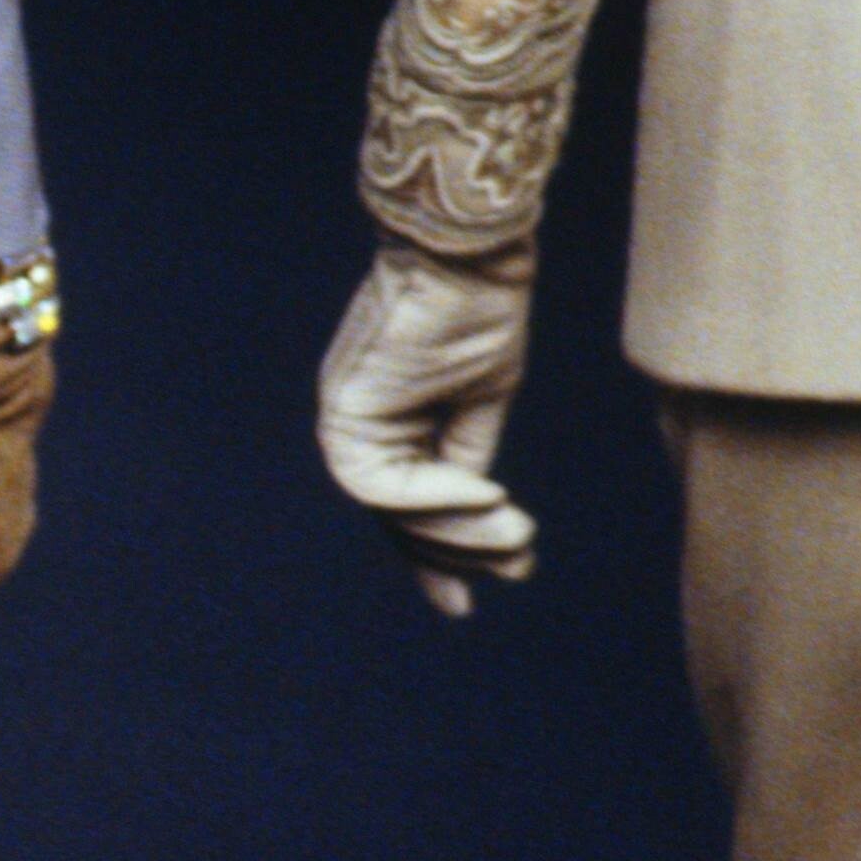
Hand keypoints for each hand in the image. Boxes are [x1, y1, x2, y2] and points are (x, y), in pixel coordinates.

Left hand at [316, 239, 536, 619]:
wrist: (469, 256)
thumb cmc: (479, 309)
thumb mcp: (483, 396)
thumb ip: (468, 453)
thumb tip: (488, 517)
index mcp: (389, 420)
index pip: (403, 504)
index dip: (434, 555)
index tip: (463, 605)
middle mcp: (360, 424)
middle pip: (395, 515)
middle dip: (455, 552)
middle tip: (517, 566)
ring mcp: (347, 418)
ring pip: (389, 508)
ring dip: (454, 530)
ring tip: (517, 535)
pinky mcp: (344, 411)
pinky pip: (382, 483)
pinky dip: (434, 497)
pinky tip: (487, 496)